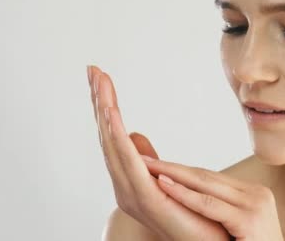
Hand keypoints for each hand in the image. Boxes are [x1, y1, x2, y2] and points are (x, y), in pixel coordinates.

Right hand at [87, 65, 231, 240]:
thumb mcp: (167, 178)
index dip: (105, 106)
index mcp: (130, 178)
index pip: (113, 135)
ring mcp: (133, 192)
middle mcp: (125, 185)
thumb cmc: (191, 216)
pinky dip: (117, 137)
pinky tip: (112, 114)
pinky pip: (129, 162)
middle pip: (107, 135)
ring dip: (105, 112)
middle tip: (93, 70)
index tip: (99, 77)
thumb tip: (133, 135)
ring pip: (113, 144)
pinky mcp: (147, 197)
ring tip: (99, 83)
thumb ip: (146, 159)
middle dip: (99, 102)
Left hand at [140, 156, 284, 240]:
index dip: (181, 170)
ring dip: (172, 174)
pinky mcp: (249, 220)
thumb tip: (193, 202)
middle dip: (173, 167)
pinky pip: (209, 205)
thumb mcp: (236, 231)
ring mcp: (255, 205)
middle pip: (207, 177)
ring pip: (206, 185)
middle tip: (143, 157)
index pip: (211, 178)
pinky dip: (183, 194)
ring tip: (147, 166)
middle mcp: (257, 195)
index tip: (156, 164)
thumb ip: (221, 214)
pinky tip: (163, 185)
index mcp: (253, 195)